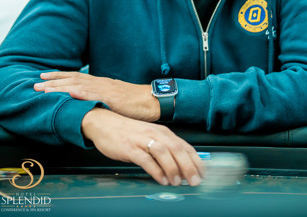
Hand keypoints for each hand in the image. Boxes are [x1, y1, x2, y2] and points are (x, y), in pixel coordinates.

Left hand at [34, 71, 159, 121]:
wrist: (151, 100)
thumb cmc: (136, 102)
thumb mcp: (115, 98)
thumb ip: (102, 99)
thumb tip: (91, 104)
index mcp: (100, 83)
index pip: (76, 76)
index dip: (59, 76)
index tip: (44, 75)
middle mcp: (99, 83)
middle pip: (71, 78)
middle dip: (52, 80)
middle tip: (35, 82)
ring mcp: (103, 89)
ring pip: (76, 85)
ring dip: (57, 86)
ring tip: (42, 89)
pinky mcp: (108, 97)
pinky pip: (90, 94)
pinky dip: (76, 93)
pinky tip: (65, 94)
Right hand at [81, 108, 202, 186]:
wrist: (104, 124)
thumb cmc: (128, 133)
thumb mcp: (150, 137)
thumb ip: (164, 148)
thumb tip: (180, 165)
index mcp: (162, 132)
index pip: (185, 146)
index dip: (196, 160)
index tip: (203, 173)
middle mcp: (155, 134)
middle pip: (177, 149)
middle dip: (189, 166)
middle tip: (194, 181)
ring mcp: (142, 140)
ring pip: (164, 152)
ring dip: (173, 168)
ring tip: (177, 182)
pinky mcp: (130, 148)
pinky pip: (146, 159)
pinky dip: (156, 170)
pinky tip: (161, 180)